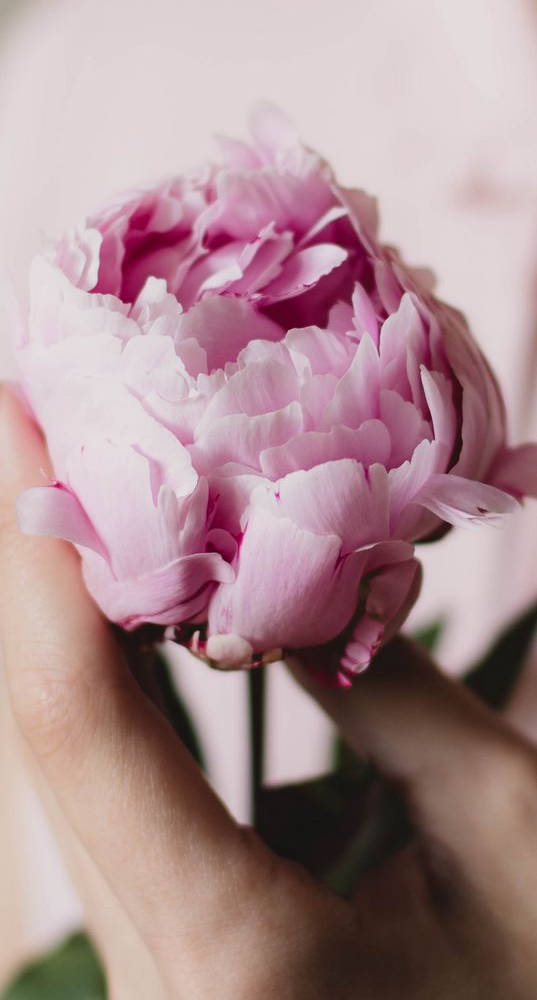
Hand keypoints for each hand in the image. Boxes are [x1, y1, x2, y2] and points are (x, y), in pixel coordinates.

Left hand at [2, 386, 536, 999]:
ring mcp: (147, 973)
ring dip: (64, 614)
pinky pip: (111, 799)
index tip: (26, 417)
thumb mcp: (497, 829)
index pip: (84, 719)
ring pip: (67, 764)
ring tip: (81, 481)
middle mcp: (153, 976)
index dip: (41, 553)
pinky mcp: (167, 959)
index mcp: (237, 959)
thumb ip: (389, 691)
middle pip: (49, 731)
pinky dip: (110, 683)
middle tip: (45, 419)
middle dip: (37, 561)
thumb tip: (299, 564)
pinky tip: (132, 602)